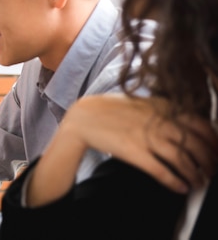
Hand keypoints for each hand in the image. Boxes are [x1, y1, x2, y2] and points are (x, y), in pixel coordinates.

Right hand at [62, 93, 217, 191]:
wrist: (84, 118)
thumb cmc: (110, 110)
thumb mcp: (141, 102)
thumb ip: (162, 110)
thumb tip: (184, 122)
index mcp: (161, 106)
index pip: (200, 123)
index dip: (213, 140)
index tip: (217, 150)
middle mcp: (157, 121)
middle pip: (195, 144)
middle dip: (209, 161)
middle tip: (212, 170)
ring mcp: (146, 137)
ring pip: (182, 159)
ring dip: (195, 174)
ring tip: (199, 182)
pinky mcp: (134, 152)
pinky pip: (161, 171)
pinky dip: (174, 182)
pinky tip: (181, 187)